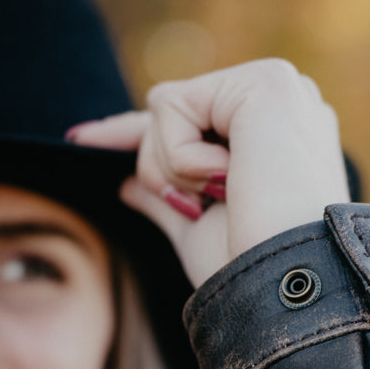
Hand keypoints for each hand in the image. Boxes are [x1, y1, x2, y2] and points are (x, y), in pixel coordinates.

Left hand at [66, 59, 349, 287]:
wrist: (289, 283)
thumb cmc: (251, 267)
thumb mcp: (199, 232)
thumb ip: (167, 199)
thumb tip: (125, 183)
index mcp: (281, 138)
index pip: (195, 123)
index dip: (140, 136)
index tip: (80, 139)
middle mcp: (287, 105)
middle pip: (174, 113)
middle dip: (163, 168)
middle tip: (203, 206)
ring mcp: (279, 89)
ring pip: (167, 107)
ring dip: (174, 168)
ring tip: (223, 196)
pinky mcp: (264, 85)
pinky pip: (171, 105)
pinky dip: (182, 158)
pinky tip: (228, 180)